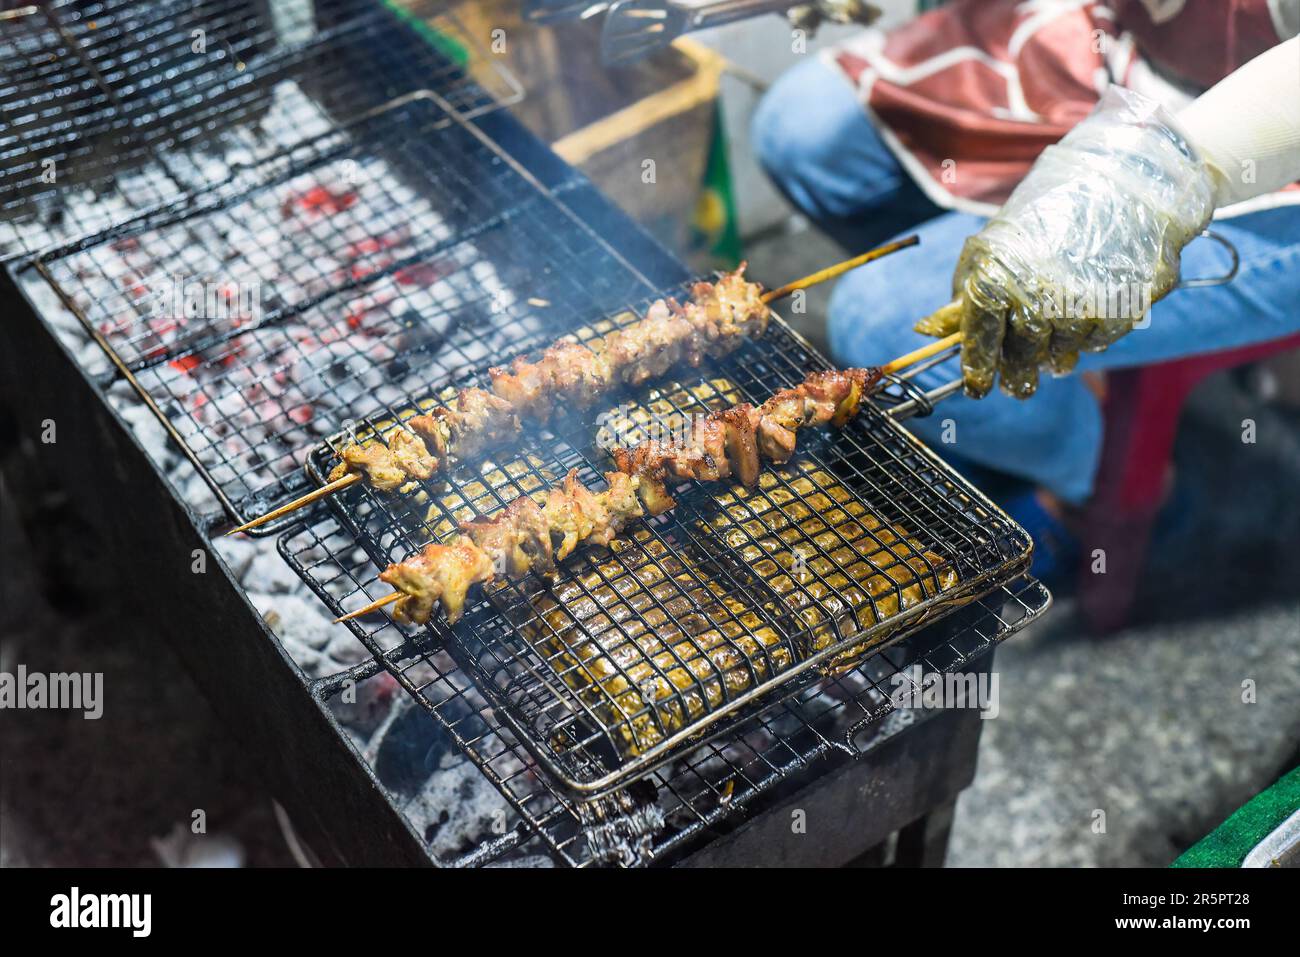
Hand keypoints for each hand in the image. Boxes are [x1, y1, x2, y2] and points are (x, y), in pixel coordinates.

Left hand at [917, 87, 1214, 398]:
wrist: (1125, 177)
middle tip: (1015, 384)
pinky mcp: (1125, 305)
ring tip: (1048, 353)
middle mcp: (1041, 293)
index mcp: (999, 276)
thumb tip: (929, 331)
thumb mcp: (993, 244)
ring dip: (1052, 359)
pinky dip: (1085, 341)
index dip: (977, 367)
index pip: (981, 337)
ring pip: (1061, 353)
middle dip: (1016, 375)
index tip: (976, 387)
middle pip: (1022, 356)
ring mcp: (1086, 302)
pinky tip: (1081, 326)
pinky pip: (1097, 342)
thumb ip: (964, 292)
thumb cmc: (1047, 212)